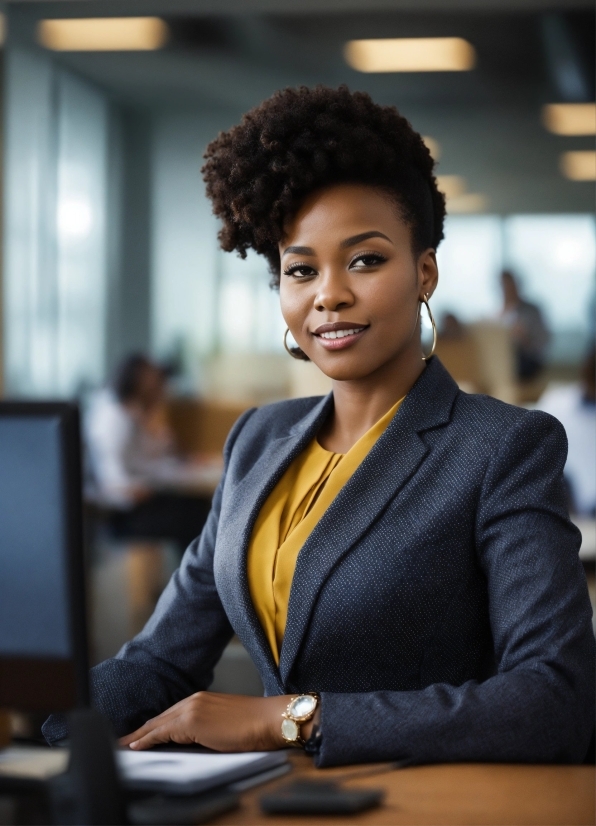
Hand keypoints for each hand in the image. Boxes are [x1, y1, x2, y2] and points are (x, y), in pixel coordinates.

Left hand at [119, 692, 291, 751]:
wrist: (267, 719)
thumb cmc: (254, 724)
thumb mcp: (225, 723)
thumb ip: (206, 727)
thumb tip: (194, 741)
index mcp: (202, 699)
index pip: (171, 714)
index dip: (154, 725)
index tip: (140, 733)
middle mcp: (193, 700)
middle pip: (160, 718)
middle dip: (141, 729)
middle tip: (124, 740)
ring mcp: (191, 709)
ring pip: (158, 724)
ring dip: (140, 735)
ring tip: (124, 745)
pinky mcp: (191, 721)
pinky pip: (162, 732)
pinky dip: (147, 739)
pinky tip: (136, 745)